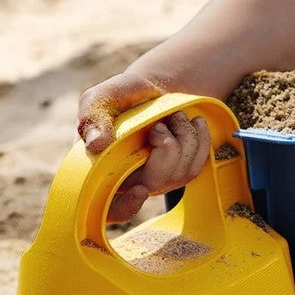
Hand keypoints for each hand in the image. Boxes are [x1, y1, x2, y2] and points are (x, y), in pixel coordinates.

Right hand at [78, 73, 211, 223]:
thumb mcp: (101, 99)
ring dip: (184, 138)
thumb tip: (96, 143)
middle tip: (160, 125)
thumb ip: (93, 116)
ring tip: (174, 116)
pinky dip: (201, 140)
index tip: (140, 191)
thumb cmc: (122, 94)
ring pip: (179, 174)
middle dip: (166, 149)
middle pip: (152, 184)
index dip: (123, 208)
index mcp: (101, 169)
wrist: (155, 86)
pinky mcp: (179, 171)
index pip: (108, 208)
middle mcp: (129, 180)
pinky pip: (197, 165)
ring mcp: (156, 178)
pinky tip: (195, 122)